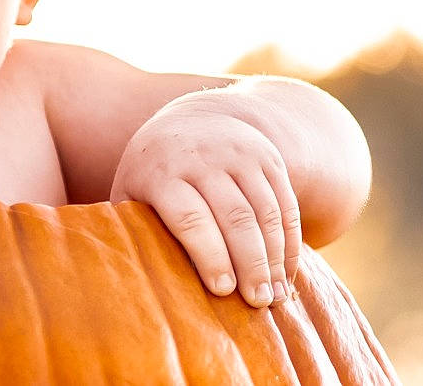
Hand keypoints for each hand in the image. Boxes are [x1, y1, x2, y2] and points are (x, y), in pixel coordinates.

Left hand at [109, 93, 301, 308]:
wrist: (193, 118)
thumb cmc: (154, 173)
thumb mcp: (133, 192)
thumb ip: (134, 230)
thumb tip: (134, 284)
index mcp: (163, 172)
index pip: (191, 217)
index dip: (209, 255)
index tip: (222, 290)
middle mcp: (204, 159)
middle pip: (235, 216)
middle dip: (250, 263)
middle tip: (256, 303)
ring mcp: (241, 155)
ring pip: (266, 212)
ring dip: (274, 258)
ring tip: (274, 298)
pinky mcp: (268, 159)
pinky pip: (285, 205)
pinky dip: (289, 243)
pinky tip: (285, 275)